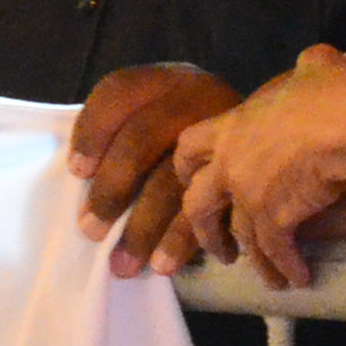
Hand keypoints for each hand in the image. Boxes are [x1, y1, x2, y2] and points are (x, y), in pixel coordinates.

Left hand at [68, 63, 239, 276]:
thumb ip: (123, 137)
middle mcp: (198, 96)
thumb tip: (82, 181)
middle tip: (90, 230)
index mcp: (168, 79)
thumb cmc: (186, 137)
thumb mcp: (158, 117)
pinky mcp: (246, 173)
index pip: (120, 92)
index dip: (92, 131)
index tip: (76, 172)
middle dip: (112, 188)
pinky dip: (182, 241)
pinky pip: (209, 209)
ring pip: (174, 179)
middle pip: (143, 137)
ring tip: (122, 264)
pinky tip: (164, 265)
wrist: (270, 138)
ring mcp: (225, 134)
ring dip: (143, 227)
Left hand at [164, 54, 345, 286]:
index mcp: (235, 125)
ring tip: (270, 278)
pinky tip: (300, 279)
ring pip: (237, 237)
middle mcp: (232, 162)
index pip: (190, 146)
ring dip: (253, 261)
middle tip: (217, 247)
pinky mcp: (274, 219)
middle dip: (203, 229)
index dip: (187, 168)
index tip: (190, 183)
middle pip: (197, 203)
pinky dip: (286, 269)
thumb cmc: (339, 89)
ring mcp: (249, 193)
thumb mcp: (319, 66)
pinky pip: (274, 252)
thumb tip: (325, 61)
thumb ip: (311, 67)